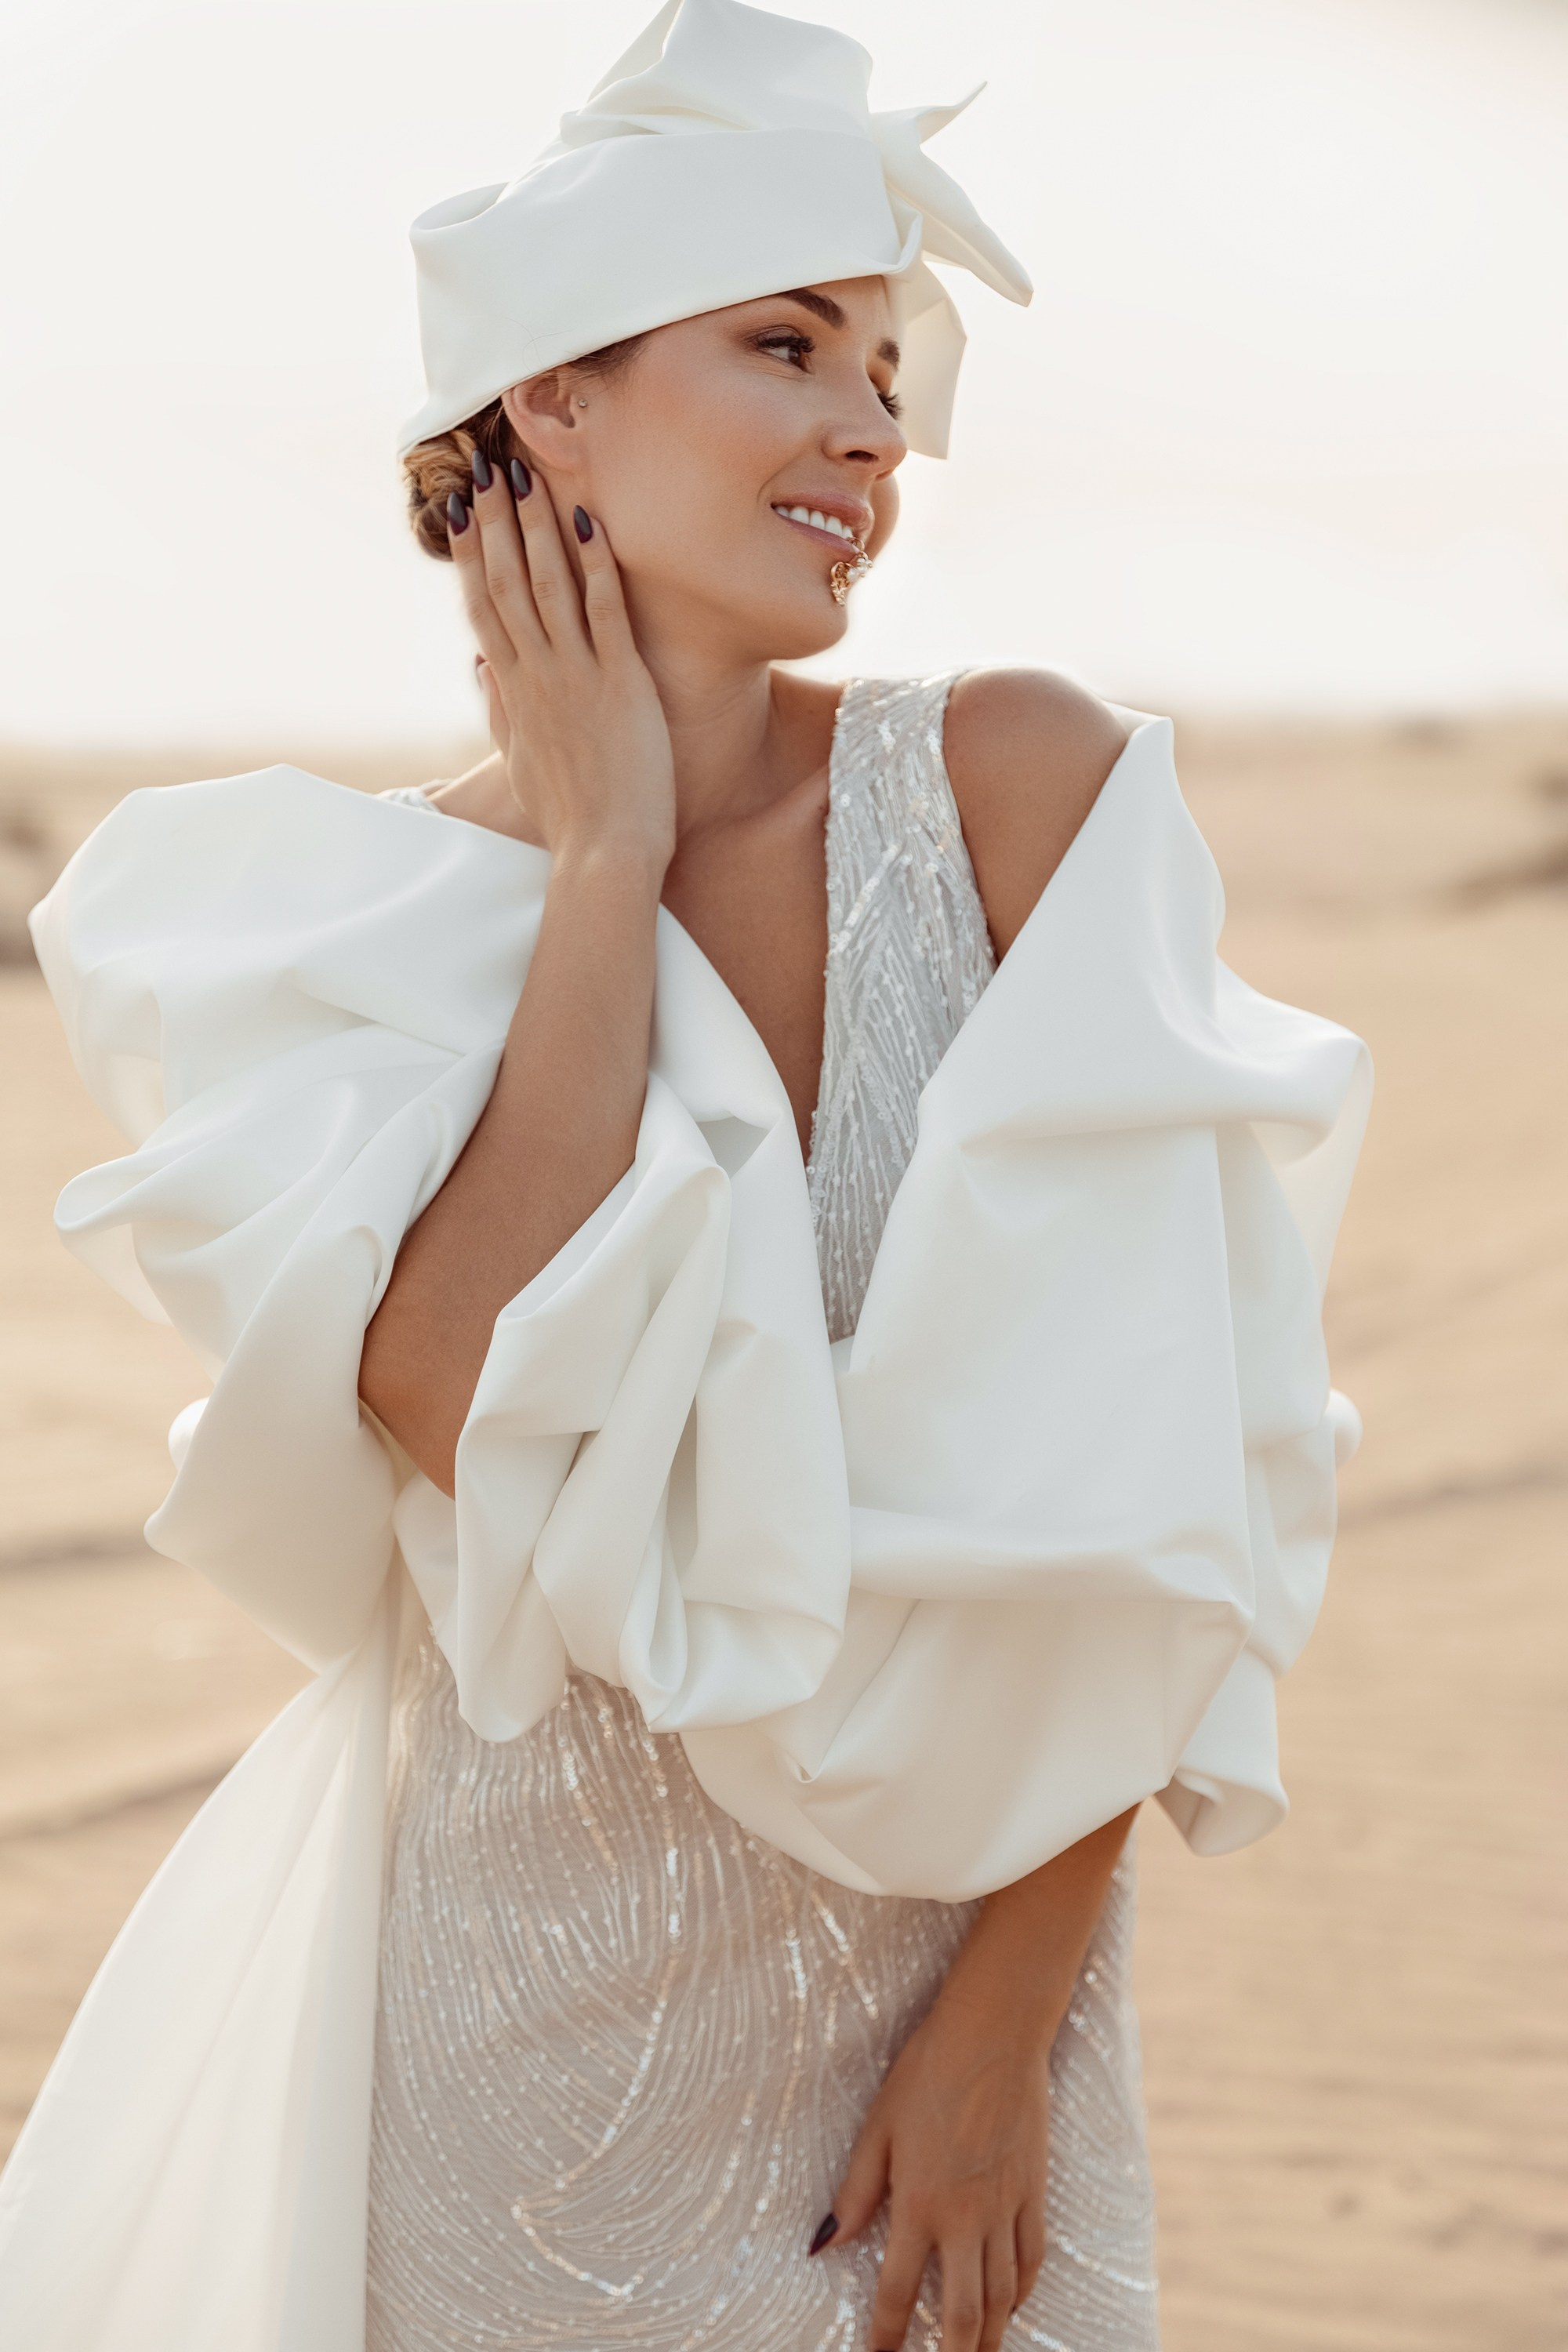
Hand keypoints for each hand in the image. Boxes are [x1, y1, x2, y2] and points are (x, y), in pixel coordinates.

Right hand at [448, 454, 675, 873]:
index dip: (467, 554)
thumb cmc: (569, 815)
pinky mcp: (619, 682)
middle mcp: (535, 674)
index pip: (481, 606)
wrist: (603, 852)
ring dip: (534, 526)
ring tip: (522, 476)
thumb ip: (498, 710)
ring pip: (547, 585)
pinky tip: (589, 520)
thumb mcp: (521, 761)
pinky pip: (604, 609)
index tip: (458, 508)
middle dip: (492, 521)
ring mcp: (575, 674)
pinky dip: (595, 563)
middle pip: (505, 582)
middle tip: (483, 466)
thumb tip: (481, 665)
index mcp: (512, 691)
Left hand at [828, 1990, 1050, 2351]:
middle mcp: (965, 2218)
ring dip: (989, 2335)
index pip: (897, 2293)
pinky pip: (1031, 2258)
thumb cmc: (926, 2072)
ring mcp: (1005, 2207)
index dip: (886, 2338)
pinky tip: (1012, 2302)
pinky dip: (1021, 2290)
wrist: (993, 2033)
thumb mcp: (878, 2127)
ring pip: (1002, 2296)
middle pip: (962, 2315)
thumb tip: (824, 2243)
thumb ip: (856, 2191)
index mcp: (919, 2204)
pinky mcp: (1033, 2191)